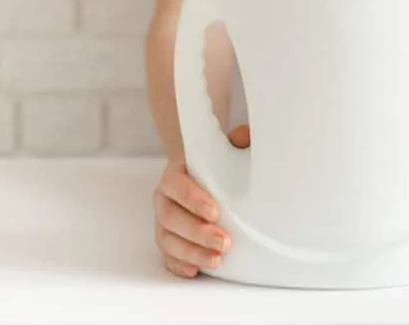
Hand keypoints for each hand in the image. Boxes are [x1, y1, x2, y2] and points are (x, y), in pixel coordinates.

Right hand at [153, 125, 250, 277]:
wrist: (206, 175)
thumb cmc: (219, 164)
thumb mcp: (228, 149)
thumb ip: (236, 141)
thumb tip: (244, 137)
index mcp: (176, 174)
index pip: (177, 186)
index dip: (193, 200)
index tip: (215, 211)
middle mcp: (165, 198)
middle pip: (171, 218)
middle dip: (196, 233)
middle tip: (224, 242)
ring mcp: (164, 221)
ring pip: (168, 240)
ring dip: (191, 252)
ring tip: (216, 260)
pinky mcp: (169, 240)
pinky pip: (167, 256)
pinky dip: (178, 265)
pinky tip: (195, 271)